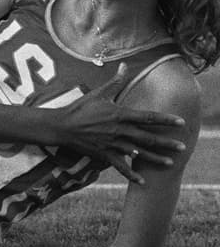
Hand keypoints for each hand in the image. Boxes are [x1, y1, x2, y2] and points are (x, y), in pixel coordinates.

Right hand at [55, 63, 185, 183]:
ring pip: (138, 153)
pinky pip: (121, 166)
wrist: (62, 126)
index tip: (180, 122)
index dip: (165, 120)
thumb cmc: (80, 108)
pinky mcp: (104, 154)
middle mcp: (119, 130)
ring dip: (155, 159)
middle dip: (166, 142)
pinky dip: (131, 174)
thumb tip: (124, 65)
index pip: (147, 117)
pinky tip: (142, 181)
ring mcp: (112, 144)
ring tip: (171, 163)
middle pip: (147, 137)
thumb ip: (115, 81)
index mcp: (119, 114)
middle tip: (183, 146)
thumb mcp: (98, 93)